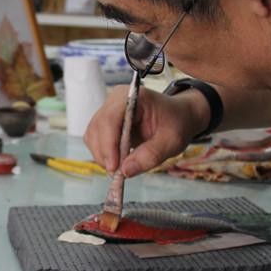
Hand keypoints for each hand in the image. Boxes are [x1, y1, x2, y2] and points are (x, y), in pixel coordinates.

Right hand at [84, 86, 208, 176]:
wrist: (178, 116)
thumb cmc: (176, 123)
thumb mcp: (172, 141)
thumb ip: (150, 155)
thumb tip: (125, 171)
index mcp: (134, 97)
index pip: (111, 118)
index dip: (109, 144)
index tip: (114, 167)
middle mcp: (115, 100)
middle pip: (97, 127)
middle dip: (105, 153)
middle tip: (118, 174)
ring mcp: (108, 109)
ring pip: (92, 135)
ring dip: (102, 155)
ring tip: (119, 169)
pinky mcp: (105, 121)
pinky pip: (95, 139)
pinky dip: (103, 153)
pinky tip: (117, 161)